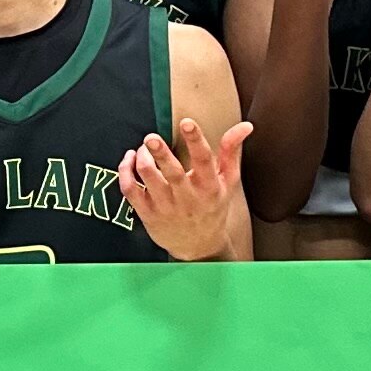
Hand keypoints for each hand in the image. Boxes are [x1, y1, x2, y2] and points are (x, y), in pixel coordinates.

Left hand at [116, 114, 255, 260]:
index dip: (195, 140)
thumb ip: (231, 152)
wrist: (199, 246)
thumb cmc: (213, 208)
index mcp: (210, 188)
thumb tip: (245, 126)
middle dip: (161, 154)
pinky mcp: (147, 214)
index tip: (187, 123)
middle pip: (173, 173)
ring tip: (144, 147)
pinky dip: (125, 172)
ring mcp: (166, 208)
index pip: (204, 161)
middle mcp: (188, 199)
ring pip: (149, 180)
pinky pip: (130, 191)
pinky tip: (129, 159)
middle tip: (151, 138)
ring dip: (142, 159)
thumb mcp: (228, 182)